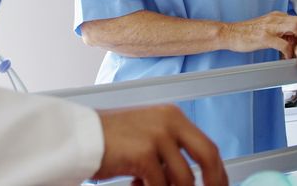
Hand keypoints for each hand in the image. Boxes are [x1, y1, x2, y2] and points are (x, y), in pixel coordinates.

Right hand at [94, 105, 226, 185]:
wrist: (79, 135)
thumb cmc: (109, 139)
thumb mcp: (147, 135)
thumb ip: (170, 150)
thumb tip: (189, 178)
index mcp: (173, 116)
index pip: (207, 146)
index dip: (217, 171)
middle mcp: (169, 122)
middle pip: (208, 156)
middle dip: (214, 182)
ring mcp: (157, 136)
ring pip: (184, 178)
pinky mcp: (143, 154)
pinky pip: (160, 185)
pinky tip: (133, 185)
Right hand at [223, 11, 296, 55]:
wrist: (229, 33)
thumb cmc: (246, 33)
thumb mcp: (267, 28)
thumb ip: (280, 32)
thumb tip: (293, 42)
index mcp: (277, 16)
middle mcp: (276, 19)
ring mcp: (270, 27)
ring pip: (296, 28)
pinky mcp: (264, 37)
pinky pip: (282, 43)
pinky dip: (289, 51)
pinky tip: (288, 58)